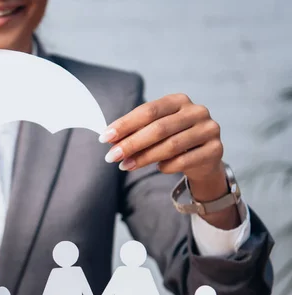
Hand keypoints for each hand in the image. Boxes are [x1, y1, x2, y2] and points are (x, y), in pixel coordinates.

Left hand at [100, 94, 239, 229]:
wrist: (203, 158)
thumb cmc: (172, 140)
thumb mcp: (153, 131)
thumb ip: (135, 132)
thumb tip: (110, 140)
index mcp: (178, 100)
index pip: (148, 111)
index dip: (125, 124)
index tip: (105, 138)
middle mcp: (196, 111)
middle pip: (158, 128)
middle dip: (131, 144)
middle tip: (111, 156)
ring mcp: (209, 129)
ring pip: (171, 145)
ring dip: (144, 158)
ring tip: (125, 166)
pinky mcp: (215, 149)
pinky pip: (184, 160)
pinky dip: (166, 166)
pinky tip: (157, 168)